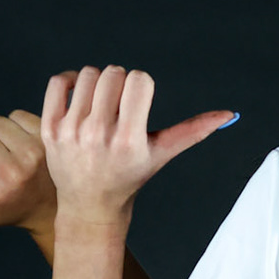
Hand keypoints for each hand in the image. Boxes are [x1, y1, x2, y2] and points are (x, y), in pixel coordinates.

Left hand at [41, 65, 235, 226]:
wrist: (90, 205)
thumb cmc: (129, 176)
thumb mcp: (162, 154)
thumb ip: (194, 131)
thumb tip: (229, 114)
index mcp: (129, 140)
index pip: (138, 80)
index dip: (141, 85)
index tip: (138, 102)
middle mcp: (98, 135)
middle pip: (113, 73)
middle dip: (120, 83)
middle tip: (119, 104)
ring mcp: (71, 132)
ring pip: (87, 74)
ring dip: (97, 82)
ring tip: (100, 103)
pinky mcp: (49, 129)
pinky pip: (58, 82)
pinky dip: (69, 82)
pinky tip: (79, 97)